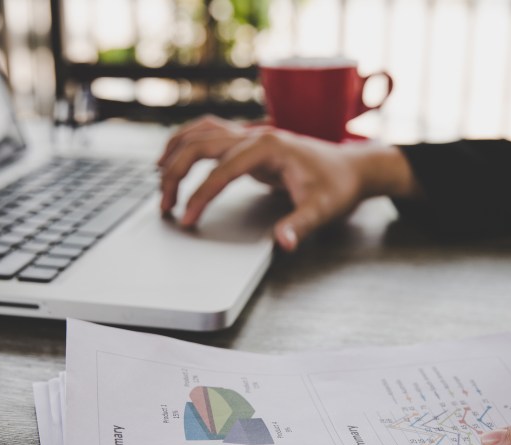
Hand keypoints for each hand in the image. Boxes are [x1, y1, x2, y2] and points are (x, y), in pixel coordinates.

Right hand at [157, 115, 420, 250]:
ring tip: (159, 182)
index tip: (187, 219)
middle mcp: (255, 135)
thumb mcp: (322, 209)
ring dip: (175, 154)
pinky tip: (173, 159)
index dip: (200, 196)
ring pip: (199, 134)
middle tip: (165, 206)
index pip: (222, 170)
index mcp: (268, 147)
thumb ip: (300, 225)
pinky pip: (207, 135)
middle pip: (200, 145)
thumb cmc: (337, 187)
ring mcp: (250, 135)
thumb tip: (283, 243)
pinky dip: (186, 144)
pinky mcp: (248, 142)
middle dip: (176, 174)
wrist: (351, 168)